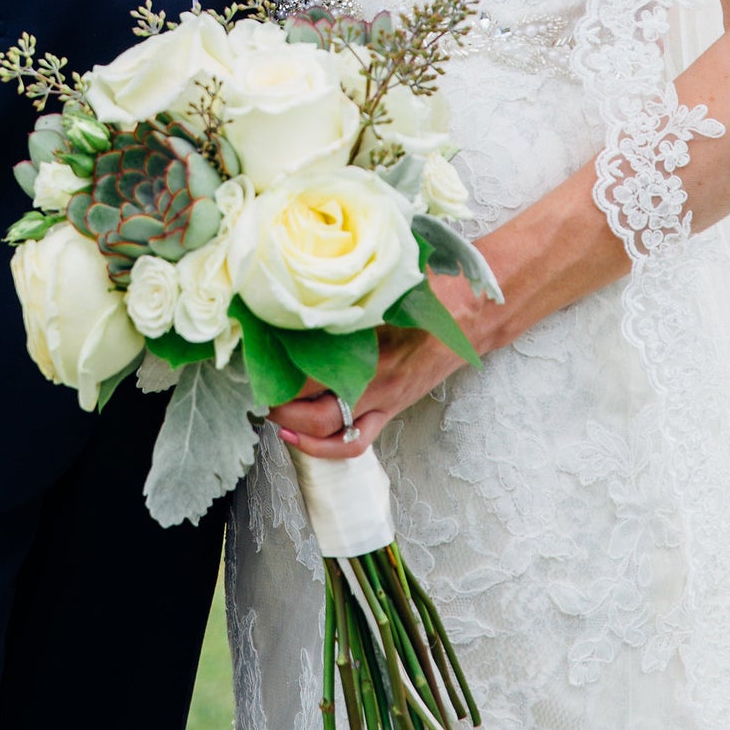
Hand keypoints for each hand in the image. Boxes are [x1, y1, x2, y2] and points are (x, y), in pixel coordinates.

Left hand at [269, 275, 488, 461]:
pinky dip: (324, 448)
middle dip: (281, 408)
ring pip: (332, 435)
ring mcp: (384, 401)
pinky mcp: (391, 410)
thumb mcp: (389, 282)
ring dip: (297, 430)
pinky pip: (355, 443)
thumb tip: (305, 285)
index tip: (256, 357)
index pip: (313, 373)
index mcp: (374, 350)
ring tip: (273, 414)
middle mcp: (376, 383)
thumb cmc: (434, 290)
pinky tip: (299, 437)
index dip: (279, 371)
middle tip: (259, 388)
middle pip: (316, 414)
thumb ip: (351, 291)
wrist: (473, 312)